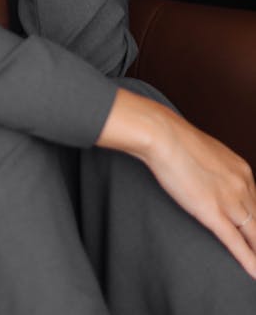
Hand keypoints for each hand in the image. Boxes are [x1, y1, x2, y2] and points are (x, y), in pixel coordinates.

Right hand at [146, 104, 255, 278]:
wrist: (164, 136)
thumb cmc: (176, 139)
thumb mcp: (207, 153)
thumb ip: (216, 169)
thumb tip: (211, 177)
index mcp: (241, 170)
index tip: (254, 226)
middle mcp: (242, 185)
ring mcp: (229, 200)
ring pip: (254, 234)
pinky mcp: (212, 212)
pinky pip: (235, 242)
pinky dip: (249, 260)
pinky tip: (255, 273)